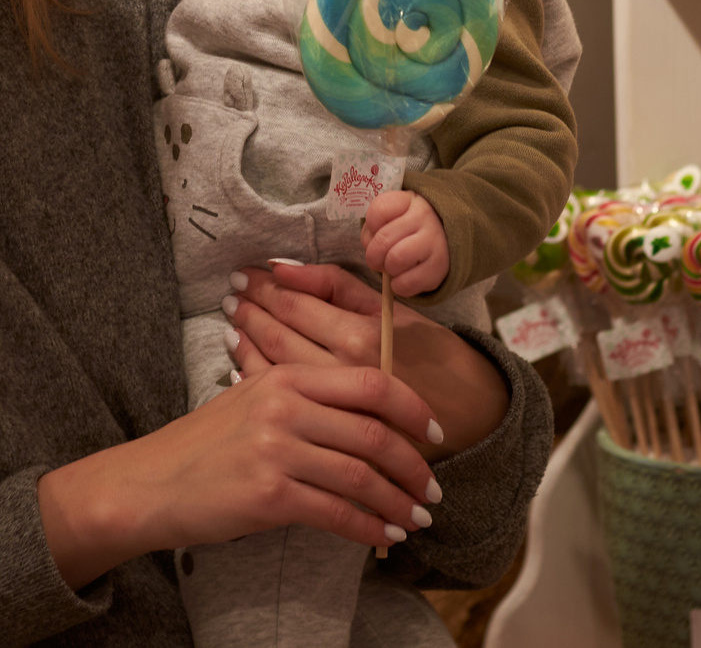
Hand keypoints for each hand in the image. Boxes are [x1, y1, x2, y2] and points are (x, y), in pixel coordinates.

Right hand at [35, 353, 443, 590]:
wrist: (149, 484)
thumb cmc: (204, 447)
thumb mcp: (251, 402)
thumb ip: (304, 400)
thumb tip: (368, 418)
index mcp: (286, 377)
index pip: (370, 383)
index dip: (412, 408)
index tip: (434, 432)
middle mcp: (284, 406)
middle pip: (374, 432)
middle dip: (413, 465)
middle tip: (433, 489)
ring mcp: (276, 450)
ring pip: (361, 475)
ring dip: (397, 501)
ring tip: (416, 518)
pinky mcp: (268, 495)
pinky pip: (335, 512)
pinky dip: (367, 527)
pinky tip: (382, 536)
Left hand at [225, 262, 506, 463]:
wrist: (470, 417)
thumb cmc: (435, 355)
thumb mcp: (394, 310)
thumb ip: (338, 288)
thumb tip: (285, 269)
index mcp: (360, 335)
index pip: (295, 304)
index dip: (265, 286)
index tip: (245, 273)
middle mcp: (341, 372)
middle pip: (277, 335)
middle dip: (249, 310)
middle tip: (231, 292)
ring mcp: (333, 406)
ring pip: (273, 368)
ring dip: (247, 341)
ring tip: (233, 321)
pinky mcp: (331, 430)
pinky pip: (284, 400)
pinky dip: (258, 379)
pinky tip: (243, 362)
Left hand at [361, 191, 447, 297]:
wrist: (446, 241)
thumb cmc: (409, 229)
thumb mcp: (393, 217)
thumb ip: (375, 226)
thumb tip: (371, 248)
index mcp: (409, 200)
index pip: (379, 210)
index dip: (371, 227)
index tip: (378, 231)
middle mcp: (425, 216)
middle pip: (383, 239)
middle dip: (373, 255)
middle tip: (378, 259)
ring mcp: (435, 241)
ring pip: (395, 260)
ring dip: (388, 270)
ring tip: (393, 267)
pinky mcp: (439, 268)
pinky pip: (406, 283)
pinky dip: (398, 286)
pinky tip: (403, 279)